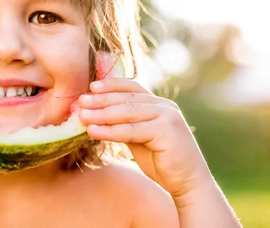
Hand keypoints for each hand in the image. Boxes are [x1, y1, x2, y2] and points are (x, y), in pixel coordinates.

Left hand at [78, 53, 211, 198]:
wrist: (188, 184)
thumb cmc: (162, 162)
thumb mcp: (139, 138)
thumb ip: (124, 124)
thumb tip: (95, 114)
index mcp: (160, 104)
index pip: (132, 87)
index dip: (111, 85)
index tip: (91, 86)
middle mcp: (165, 107)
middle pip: (127, 98)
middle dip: (101, 99)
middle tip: (80, 101)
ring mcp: (168, 117)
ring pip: (128, 112)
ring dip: (102, 114)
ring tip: (82, 115)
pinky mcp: (168, 132)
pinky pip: (132, 130)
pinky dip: (110, 130)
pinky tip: (93, 131)